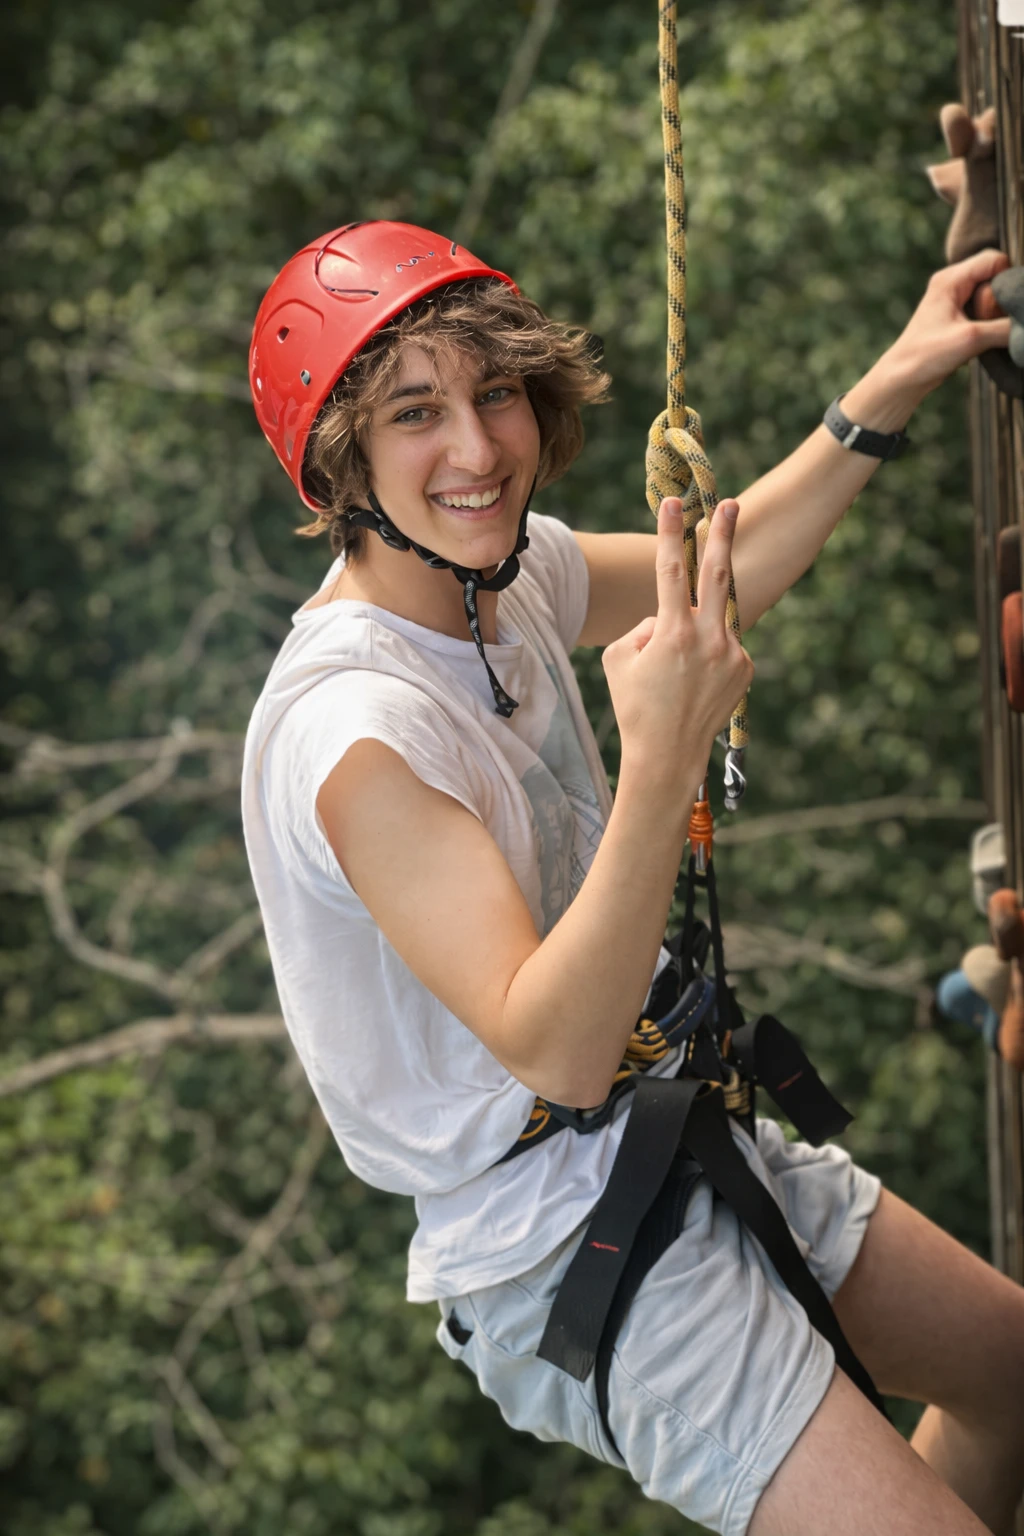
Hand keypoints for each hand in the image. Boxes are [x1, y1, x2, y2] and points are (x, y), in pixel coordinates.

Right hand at [602, 498, 753, 796]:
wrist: (668, 757)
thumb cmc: (636, 707)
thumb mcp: (620, 661)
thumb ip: (644, 626)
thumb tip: (667, 616)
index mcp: (674, 634)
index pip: (671, 571)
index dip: (670, 534)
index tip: (674, 503)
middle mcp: (709, 639)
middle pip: (718, 575)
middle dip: (723, 536)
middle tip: (731, 505)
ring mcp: (733, 654)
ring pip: (713, 620)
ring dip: (696, 628)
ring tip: (678, 668)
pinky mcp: (745, 669)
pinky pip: (723, 645)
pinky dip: (707, 654)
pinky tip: (694, 684)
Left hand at [886, 247, 1012, 394]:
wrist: (903, 380)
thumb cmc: (926, 356)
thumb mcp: (971, 339)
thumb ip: (1005, 328)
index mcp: (950, 278)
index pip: (995, 259)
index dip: (1006, 281)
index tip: (996, 309)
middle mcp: (952, 283)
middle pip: (995, 276)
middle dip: (999, 300)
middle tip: (984, 322)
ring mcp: (954, 299)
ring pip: (992, 295)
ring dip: (994, 315)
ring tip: (978, 334)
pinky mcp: (958, 317)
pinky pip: (985, 311)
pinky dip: (988, 324)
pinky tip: (978, 340)